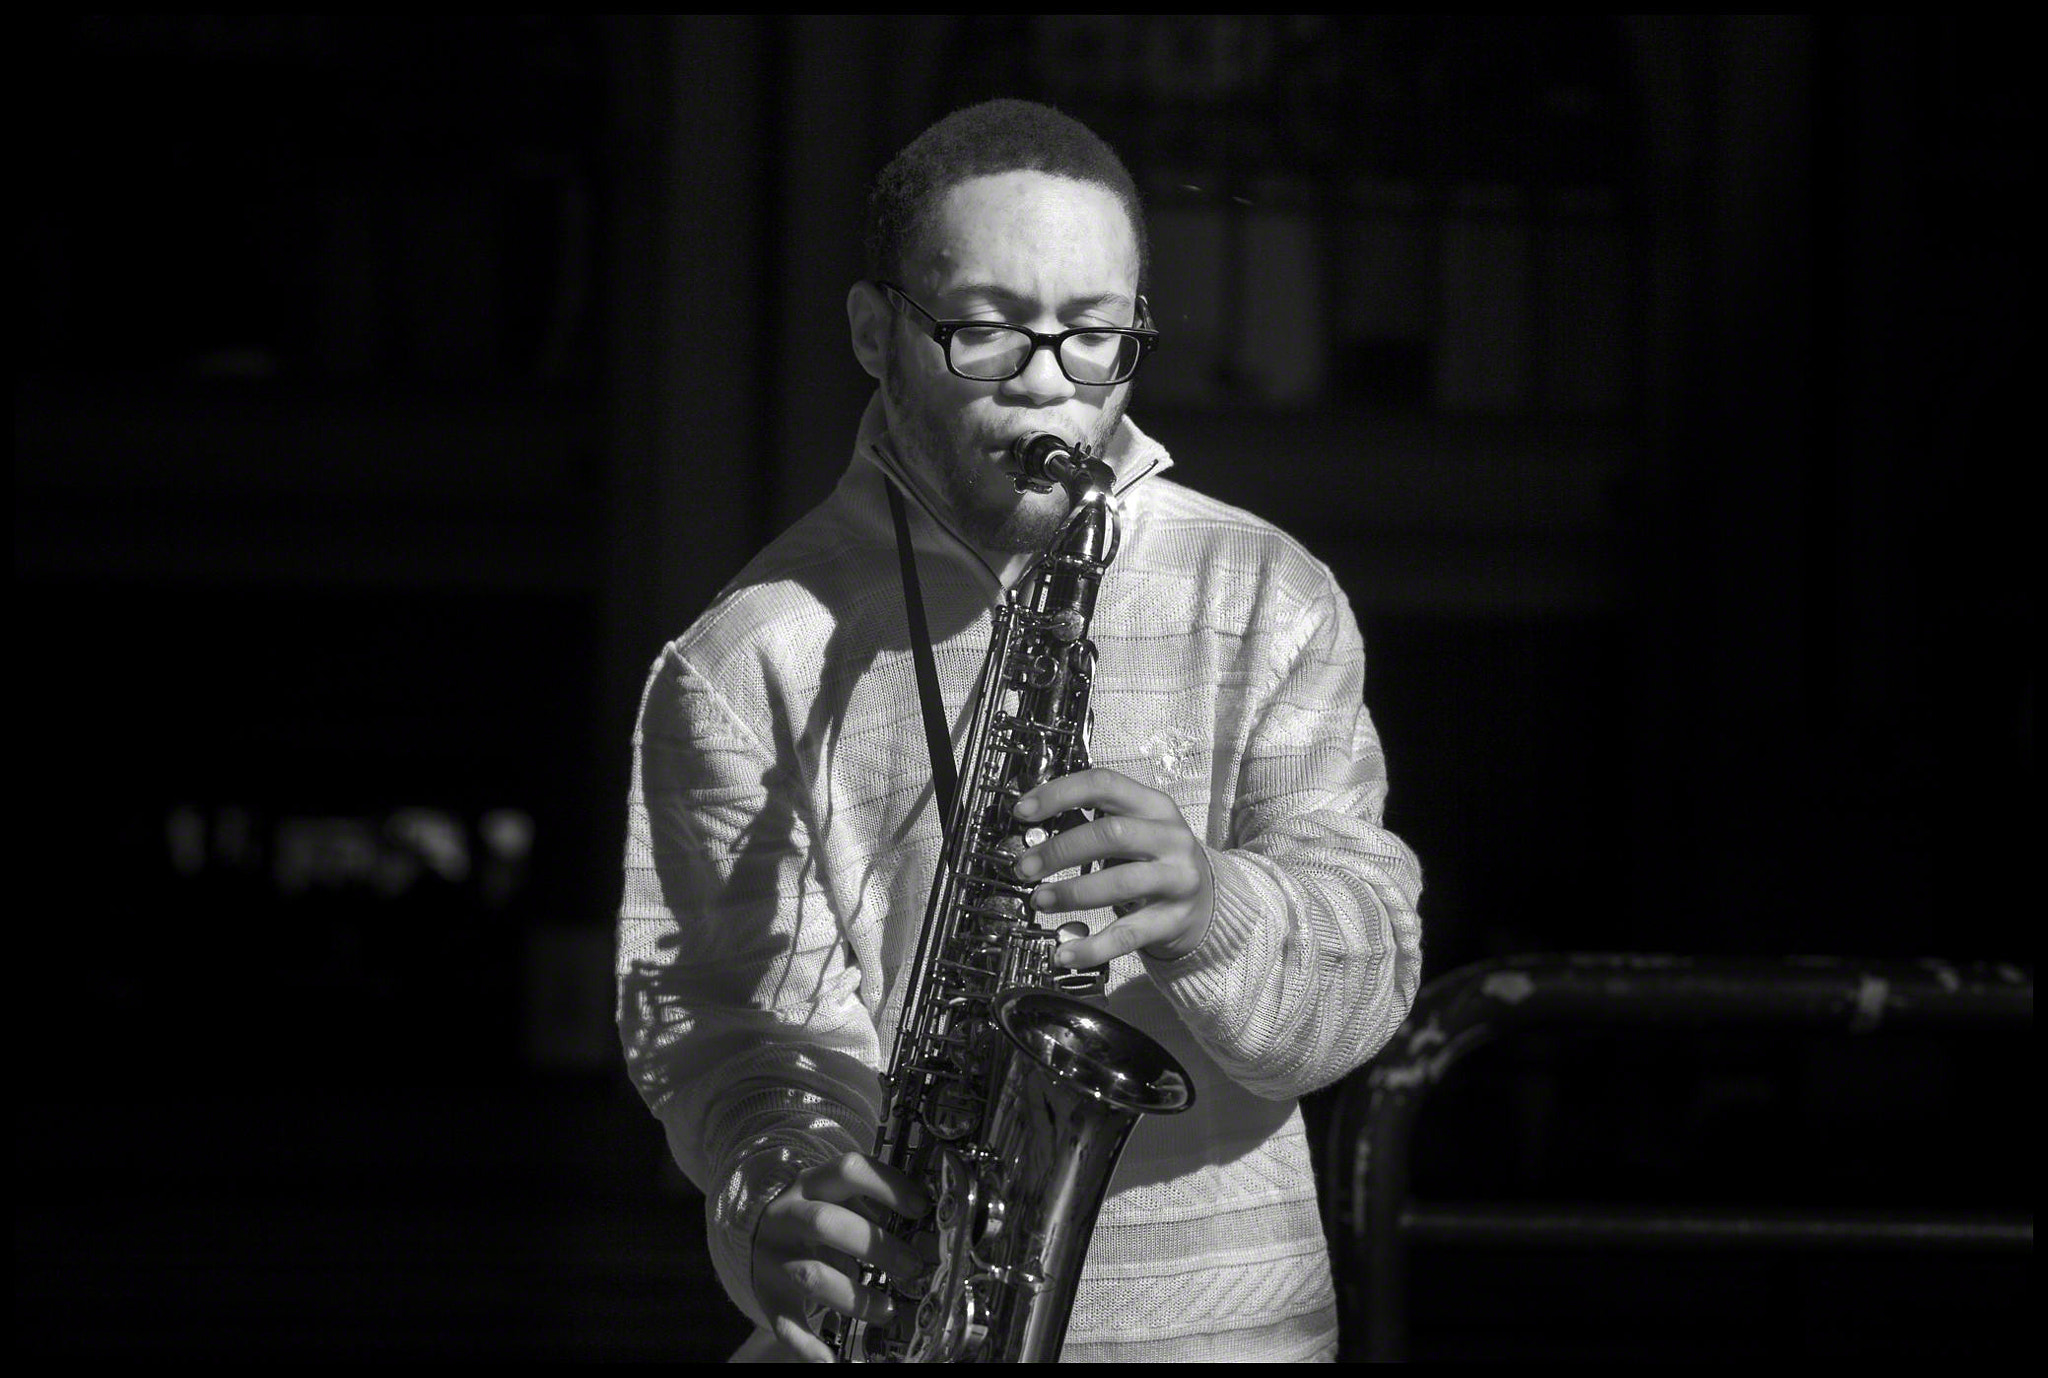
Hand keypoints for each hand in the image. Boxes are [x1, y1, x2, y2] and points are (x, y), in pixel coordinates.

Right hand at [751, 1152, 930, 1361]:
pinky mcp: (768, 1295)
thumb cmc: (816, 1215)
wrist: (754, 1233)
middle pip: (826, 1224)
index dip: (886, 1186)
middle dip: (875, 1245)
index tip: (920, 1207)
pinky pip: (784, 1323)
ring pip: (810, 1275)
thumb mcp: (838, 1198)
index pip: (847, 1170)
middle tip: (912, 1266)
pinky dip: (807, 1345)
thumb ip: (873, 1207)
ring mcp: (775, 1257)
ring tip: (887, 1310)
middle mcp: (787, 1216)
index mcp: (811, 1184)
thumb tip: (925, 1231)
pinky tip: (831, 1359)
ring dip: (854, 1296)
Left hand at [1012, 767, 1213, 965]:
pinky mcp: (1173, 921)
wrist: (1209, 903)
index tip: (1023, 812)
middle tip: (1026, 867)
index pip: (1104, 784)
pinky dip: (1092, 946)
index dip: (1059, 794)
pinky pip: (1127, 935)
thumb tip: (1034, 828)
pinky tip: (1064, 953)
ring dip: (1071, 892)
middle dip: (1060, 850)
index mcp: (1155, 806)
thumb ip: (1095, 822)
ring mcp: (1176, 880)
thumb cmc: (1157, 861)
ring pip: (1120, 882)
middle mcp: (1170, 838)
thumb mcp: (1137, 829)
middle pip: (1110, 834)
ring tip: (1039, 900)